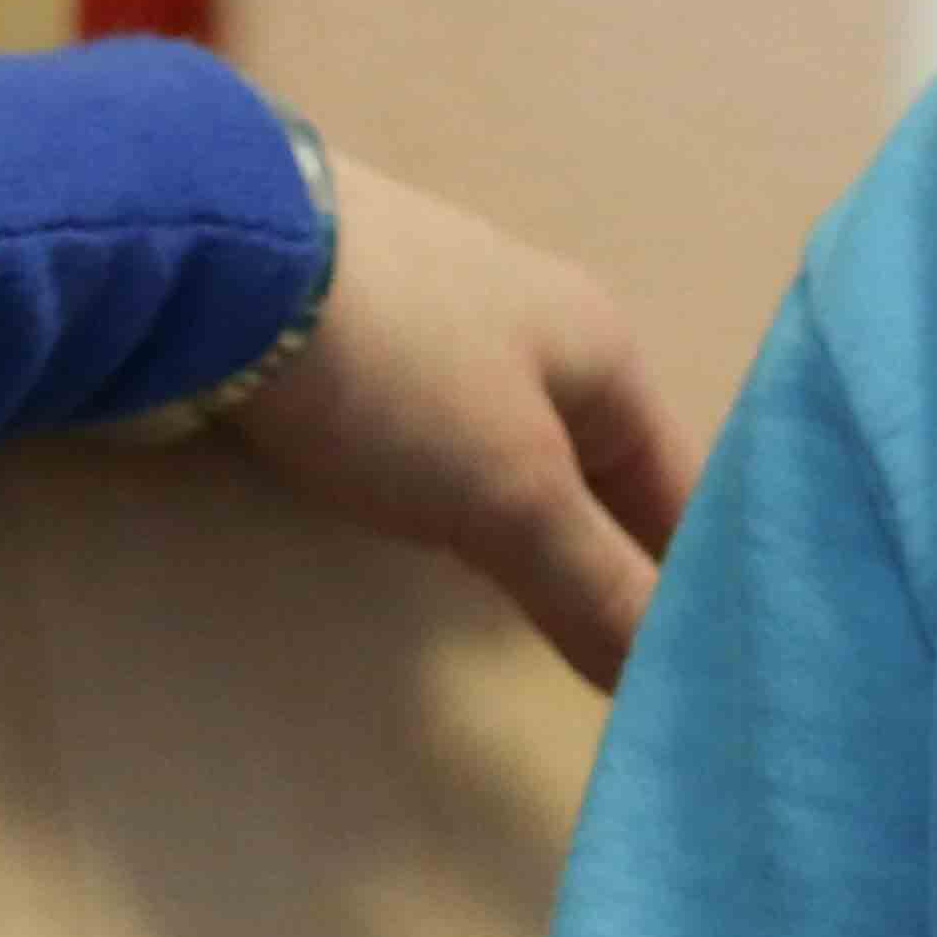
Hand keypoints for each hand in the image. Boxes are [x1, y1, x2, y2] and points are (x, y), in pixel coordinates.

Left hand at [217, 150, 686, 689]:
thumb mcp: (511, 492)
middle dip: (613, 563)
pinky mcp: (364, 336)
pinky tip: (438, 537)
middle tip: (627, 677)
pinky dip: (461, 497)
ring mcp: (447, 323)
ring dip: (536, 533)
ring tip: (542, 626)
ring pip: (522, 454)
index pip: (681, 491)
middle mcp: (540, 325)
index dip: (698, 586)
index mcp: (604, 349)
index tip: (709, 679)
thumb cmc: (402, 375)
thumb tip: (678, 676)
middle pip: (602, 471)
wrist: (227, 256)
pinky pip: (444, 437)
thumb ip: (594, 586)